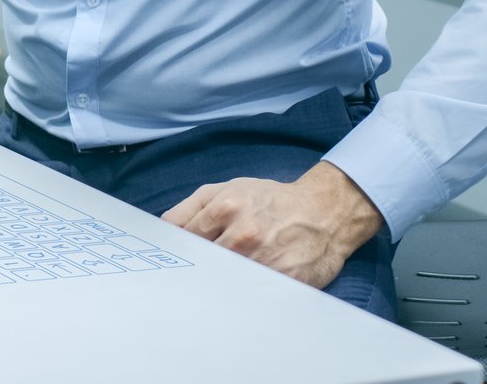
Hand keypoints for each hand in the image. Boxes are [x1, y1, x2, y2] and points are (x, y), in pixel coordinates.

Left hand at [163, 162, 385, 288]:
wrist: (324, 213)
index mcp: (225, 207)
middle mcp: (243, 234)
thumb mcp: (228, 189)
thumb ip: (190, 208)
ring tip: (217, 285)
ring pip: (221, 282)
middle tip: (192, 278)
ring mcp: (263, 259)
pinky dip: (240, 296)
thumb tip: (162, 230)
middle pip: (200, 263)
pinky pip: (249, 295)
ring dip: (215, 285)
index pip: (183, 239)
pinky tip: (239, 293)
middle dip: (195, 270)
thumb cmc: (270, 201)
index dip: (178, 252)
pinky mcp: (281, 281)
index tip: (174, 262)